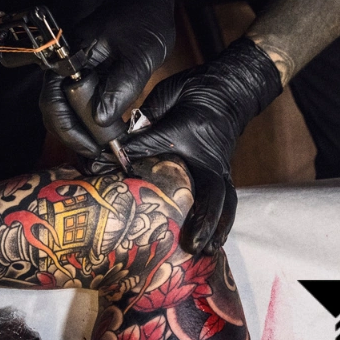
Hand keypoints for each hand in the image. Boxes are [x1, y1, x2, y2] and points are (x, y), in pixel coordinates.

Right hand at [41, 0, 176, 155]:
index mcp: (70, 57)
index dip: (72, 129)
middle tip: (102, 154)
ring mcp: (72, 72)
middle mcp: (64, 66)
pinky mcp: (84, 77)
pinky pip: (78, 105)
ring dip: (82, 132)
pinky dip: (89, 123)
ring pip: (65, 111)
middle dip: (75, 137)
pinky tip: (107, 135)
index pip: (55, 100)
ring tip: (106, 149)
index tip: (96, 147)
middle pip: (55, 110)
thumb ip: (121, 86)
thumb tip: (101, 119)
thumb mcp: (139, 55)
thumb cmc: (142, 19)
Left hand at [122, 38, 282, 253]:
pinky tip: (212, 243)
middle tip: (192, 243)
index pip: (156, 145)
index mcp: (190, 129)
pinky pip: (226, 202)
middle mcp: (209, 155)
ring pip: (224, 202)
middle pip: (210, 192)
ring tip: (206, 250)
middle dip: (203, 219)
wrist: (231, 89)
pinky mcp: (223, 175)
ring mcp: (220, 168)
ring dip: (216, 227)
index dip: (132, 154)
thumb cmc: (197, 92)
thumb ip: (146, 118)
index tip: (108, 164)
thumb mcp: (168, 95)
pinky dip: (221, 223)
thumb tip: (117, 142)